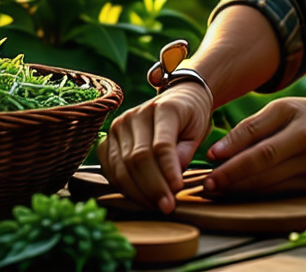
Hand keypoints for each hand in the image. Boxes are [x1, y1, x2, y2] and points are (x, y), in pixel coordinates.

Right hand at [97, 82, 212, 213]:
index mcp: (163, 107)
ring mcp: (118, 126)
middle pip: (138, 158)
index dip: (168, 170)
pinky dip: (124, 187)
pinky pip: (110, 169)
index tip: (178, 189)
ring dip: (138, 192)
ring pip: (122, 167)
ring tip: (156, 206)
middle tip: (167, 207)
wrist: (177, 98)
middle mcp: (135, 115)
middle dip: (153, 187)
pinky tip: (140, 197)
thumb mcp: (198, 132)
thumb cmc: (191, 117)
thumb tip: (171, 181)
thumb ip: (185, 153)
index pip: (161, 144)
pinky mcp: (107, 139)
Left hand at [202, 93, 305, 195]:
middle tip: (207, 185)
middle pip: (263, 168)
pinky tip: (239, 191)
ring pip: (269, 184)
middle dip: (231, 178)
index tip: (209, 161)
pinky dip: (257, 193)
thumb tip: (218, 152)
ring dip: (240, 189)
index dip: (232, 154)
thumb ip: (251, 128)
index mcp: (298, 126)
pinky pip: (279, 191)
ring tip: (216, 189)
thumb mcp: (282, 108)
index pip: (259, 144)